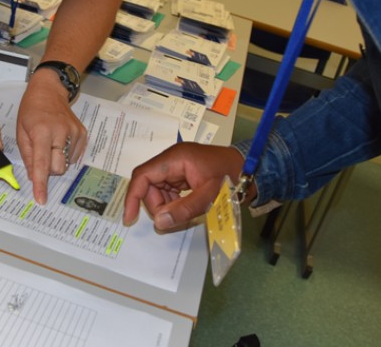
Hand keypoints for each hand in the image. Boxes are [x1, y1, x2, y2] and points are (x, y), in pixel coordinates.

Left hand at [16, 71, 86, 203]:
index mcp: (42, 132)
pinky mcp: (82, 134)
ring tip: (50, 144)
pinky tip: (59, 141)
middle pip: (58, 168)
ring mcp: (74, 133)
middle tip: (40, 156)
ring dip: (56, 160)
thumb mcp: (21, 131)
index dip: (40, 183)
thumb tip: (33, 176)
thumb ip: (27, 155)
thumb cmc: (31, 110)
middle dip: (48, 170)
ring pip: (66, 164)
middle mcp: (61, 133)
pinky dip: (65, 154)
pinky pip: (74, 156)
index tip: (41, 199)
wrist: (49, 91)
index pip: (41, 164)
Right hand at [123, 143, 245, 230]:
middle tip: (173, 218)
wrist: (250, 170)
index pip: (143, 175)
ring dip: (166, 205)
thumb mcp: (209, 196)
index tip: (130, 219)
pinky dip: (173, 202)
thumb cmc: (231, 178)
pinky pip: (168, 190)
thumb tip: (158, 222)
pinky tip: (187, 208)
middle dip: (156, 205)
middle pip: (149, 185)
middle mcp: (172, 159)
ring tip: (185, 213)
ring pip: (157, 189)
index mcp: (175, 158)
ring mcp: (177, 166)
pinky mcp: (182, 174)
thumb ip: (184, 209)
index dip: (133, 197)